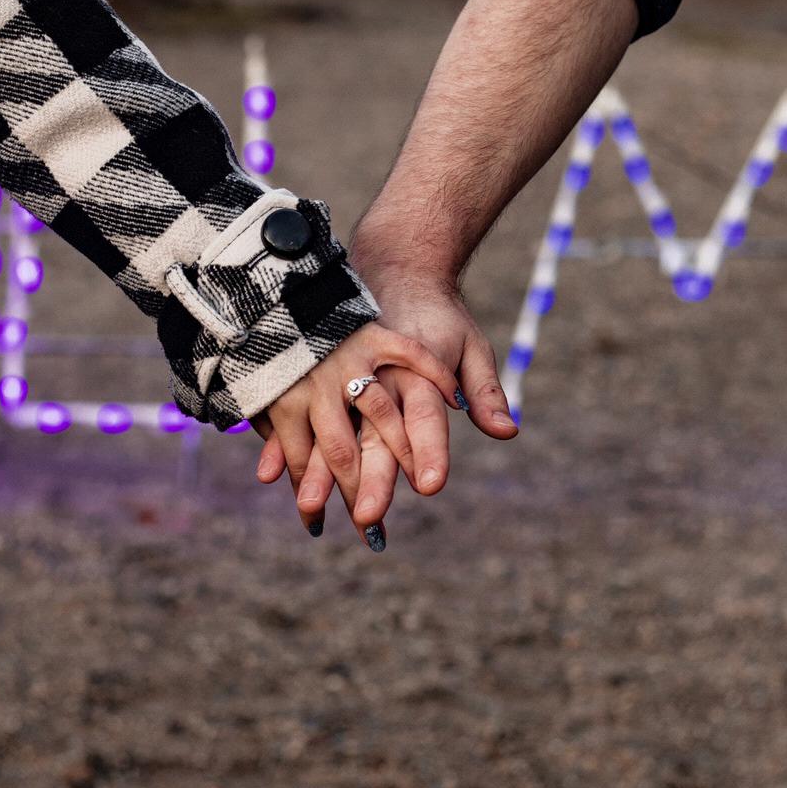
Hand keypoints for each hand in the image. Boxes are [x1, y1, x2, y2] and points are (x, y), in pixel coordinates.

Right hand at [256, 268, 515, 542]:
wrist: (381, 265)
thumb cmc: (430, 313)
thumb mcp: (466, 342)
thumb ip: (482, 389)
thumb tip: (508, 432)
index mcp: (405, 362)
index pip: (420, 413)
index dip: (426, 449)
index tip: (430, 487)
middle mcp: (360, 370)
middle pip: (364, 436)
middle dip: (366, 482)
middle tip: (370, 522)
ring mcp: (321, 374)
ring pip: (320, 436)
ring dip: (318, 481)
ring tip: (316, 520)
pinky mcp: (294, 376)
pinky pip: (285, 422)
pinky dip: (282, 453)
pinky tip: (278, 482)